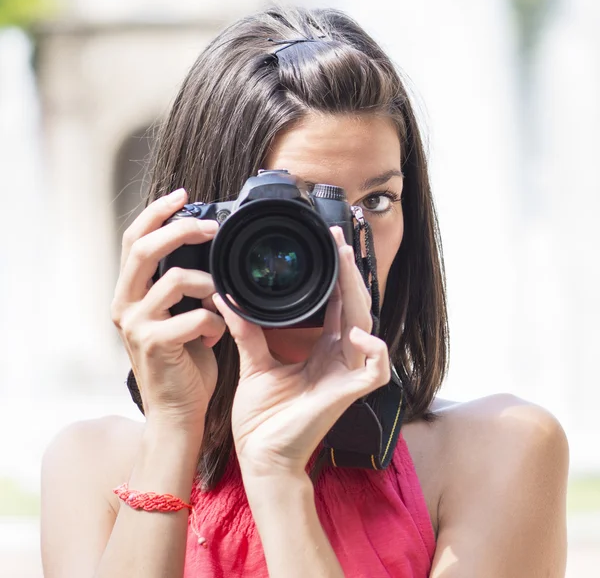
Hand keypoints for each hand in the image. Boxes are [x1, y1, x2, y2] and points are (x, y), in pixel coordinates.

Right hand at [110, 188, 225, 432]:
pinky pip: (194, 316)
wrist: (178, 409)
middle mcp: (124, 305)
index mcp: (130, 293)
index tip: (182, 195)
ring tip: (218, 301)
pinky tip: (215, 334)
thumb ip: (181, 284)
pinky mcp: (154, 344)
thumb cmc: (183, 360)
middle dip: (180, 229)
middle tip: (211, 227)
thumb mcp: (177, 313)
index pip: (134, 240)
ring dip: (208, 285)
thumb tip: (205, 248)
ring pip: (175, 280)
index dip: (155, 213)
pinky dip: (214, 322)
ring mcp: (136, 325)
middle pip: (144, 249)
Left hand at [213, 227, 389, 477]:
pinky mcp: (348, 395)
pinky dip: (372, 350)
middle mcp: (338, 357)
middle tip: (337, 243)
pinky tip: (355, 334)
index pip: (336, 305)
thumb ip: (247, 330)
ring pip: (367, 327)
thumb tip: (227, 298)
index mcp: (321, 349)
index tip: (325, 247)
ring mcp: (346, 375)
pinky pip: (376, 370)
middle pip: (354, 307)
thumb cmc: (262, 417)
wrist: (260, 456)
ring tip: (345, 266)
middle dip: (348, 274)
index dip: (335, 276)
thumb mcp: (253, 364)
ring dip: (358, 295)